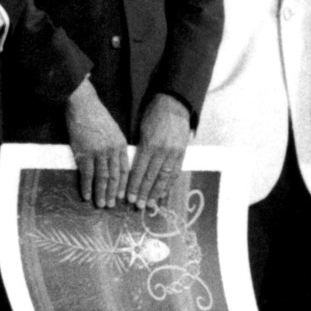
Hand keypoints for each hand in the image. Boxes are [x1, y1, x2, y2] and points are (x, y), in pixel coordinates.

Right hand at [65, 77, 129, 207]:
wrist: (82, 105)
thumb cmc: (96, 115)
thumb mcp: (113, 129)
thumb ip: (115, 145)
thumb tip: (114, 161)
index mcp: (120, 145)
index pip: (125, 170)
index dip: (123, 185)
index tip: (122, 196)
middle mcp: (112, 151)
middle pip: (115, 177)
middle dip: (113, 193)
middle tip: (111, 205)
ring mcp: (98, 153)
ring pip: (102, 178)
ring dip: (101, 193)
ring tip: (100, 204)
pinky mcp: (84, 153)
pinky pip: (87, 174)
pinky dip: (87, 186)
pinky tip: (86, 195)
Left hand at [123, 92, 190, 208]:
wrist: (174, 105)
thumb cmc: (153, 115)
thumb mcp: (141, 129)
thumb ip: (139, 148)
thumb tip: (131, 167)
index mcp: (149, 144)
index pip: (140, 169)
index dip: (134, 185)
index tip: (128, 197)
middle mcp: (162, 151)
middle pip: (152, 176)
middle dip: (144, 193)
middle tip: (137, 205)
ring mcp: (174, 153)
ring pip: (164, 177)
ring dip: (157, 192)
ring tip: (150, 204)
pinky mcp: (182, 153)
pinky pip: (175, 172)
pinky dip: (169, 184)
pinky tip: (164, 193)